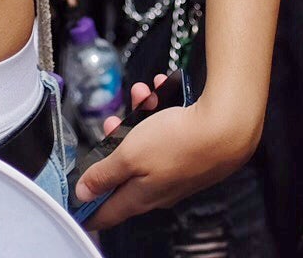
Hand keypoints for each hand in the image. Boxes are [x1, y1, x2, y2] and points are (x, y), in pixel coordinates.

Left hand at [75, 85, 259, 231]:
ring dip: (138, 117)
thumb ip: (104, 174)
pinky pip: (165, 132)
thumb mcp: (129, 155)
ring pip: (145, 143)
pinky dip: (159, 112)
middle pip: (124, 168)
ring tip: (141, 94)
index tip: (74, 202)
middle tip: (113, 121)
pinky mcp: (189, 152)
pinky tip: (160, 91)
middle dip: (114, 141)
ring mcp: (175, 170)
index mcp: (140, 196)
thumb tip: (84, 192)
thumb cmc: (179, 142)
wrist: (228, 126)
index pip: (107, 212)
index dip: (88, 207)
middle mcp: (158, 188)